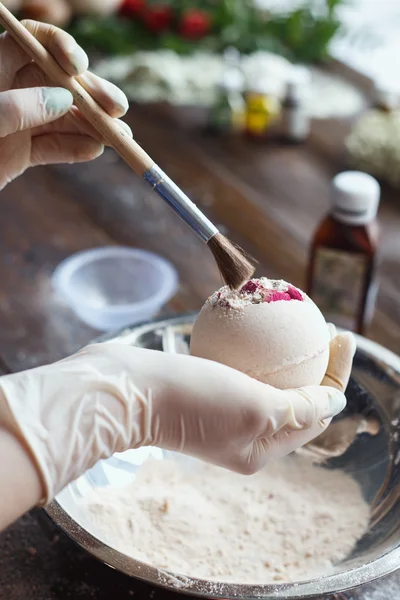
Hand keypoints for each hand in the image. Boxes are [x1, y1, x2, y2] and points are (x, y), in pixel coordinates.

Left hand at [0, 20, 130, 189]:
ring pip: (63, 118)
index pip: (35, 43)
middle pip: (60, 84)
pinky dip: (75, 150)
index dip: (61, 49)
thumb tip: (63, 99)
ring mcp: (17, 123)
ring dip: (93, 126)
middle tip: (118, 110)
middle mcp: (11, 91)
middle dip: (91, 95)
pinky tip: (95, 152)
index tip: (79, 68)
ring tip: (121, 138)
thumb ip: (18, 107)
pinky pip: (52, 148)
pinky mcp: (20, 152)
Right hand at [0, 331, 353, 506]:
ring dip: (285, 352)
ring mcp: (220, 412)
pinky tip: (257, 320)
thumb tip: (337, 401)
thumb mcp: (256, 407)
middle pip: (293, 396)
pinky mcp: (201, 389)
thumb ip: (301, 408)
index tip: (342, 335)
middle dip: (315, 362)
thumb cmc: (190, 400)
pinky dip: (252, 346)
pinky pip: (237, 366)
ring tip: (299, 319)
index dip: (335, 374)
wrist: (123, 390)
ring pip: (265, 379)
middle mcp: (242, 434)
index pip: (314, 413)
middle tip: (325, 324)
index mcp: (260, 448)